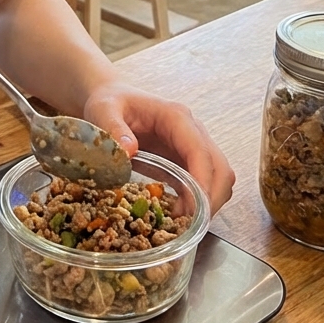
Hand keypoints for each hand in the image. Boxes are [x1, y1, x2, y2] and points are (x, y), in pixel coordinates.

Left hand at [83, 82, 234, 212]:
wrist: (112, 99)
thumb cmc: (110, 102)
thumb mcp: (104, 110)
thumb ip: (113, 128)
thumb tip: (129, 151)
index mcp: (175, 117)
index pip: (199, 150)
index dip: (202, 180)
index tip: (194, 208)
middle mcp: (192, 131)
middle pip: (219, 167)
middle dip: (212, 197)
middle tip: (190, 223)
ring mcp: (192, 146)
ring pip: (218, 177)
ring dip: (208, 202)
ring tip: (183, 222)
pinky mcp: (185, 160)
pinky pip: (203, 183)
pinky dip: (198, 201)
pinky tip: (178, 215)